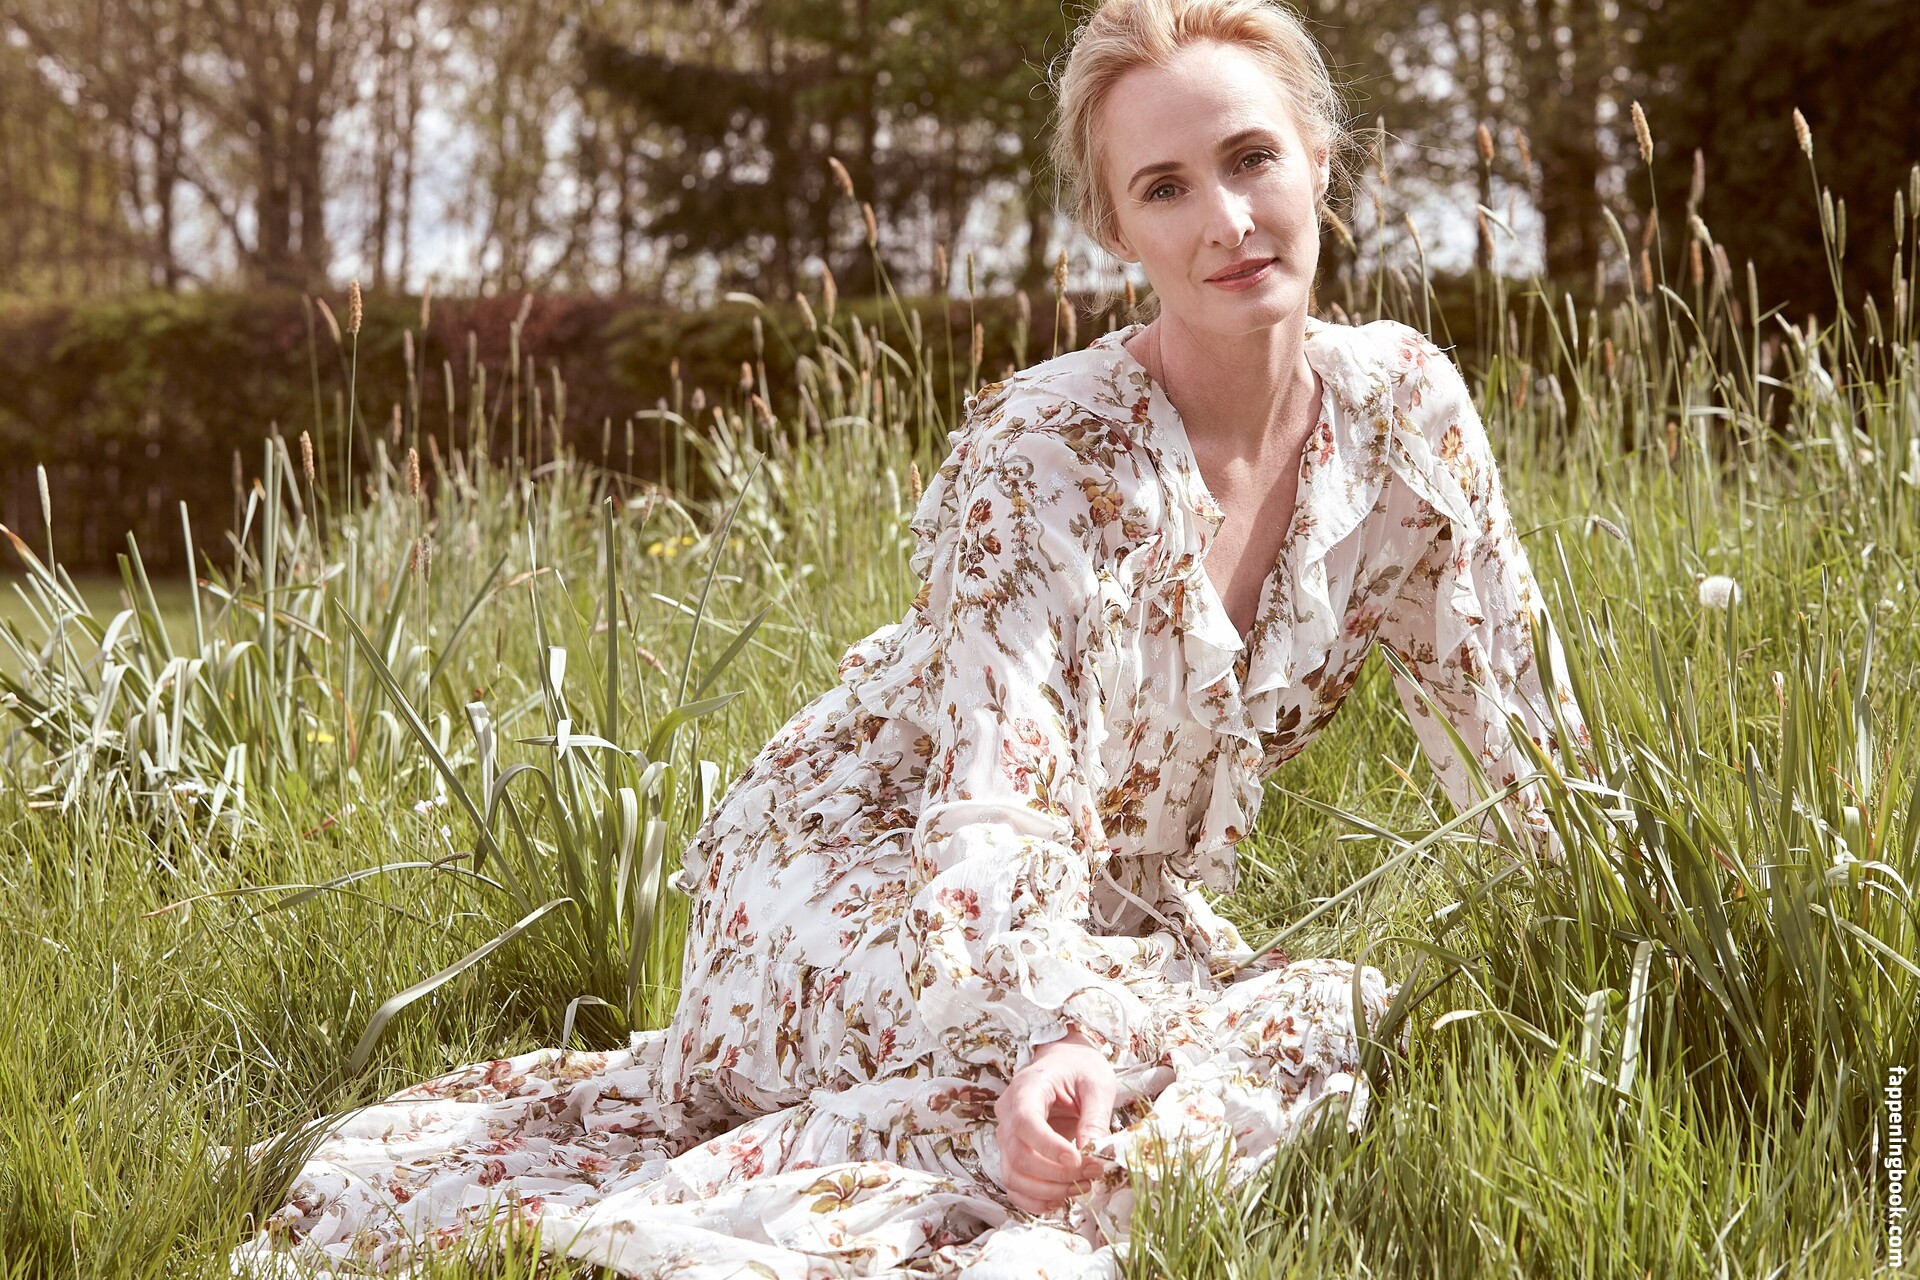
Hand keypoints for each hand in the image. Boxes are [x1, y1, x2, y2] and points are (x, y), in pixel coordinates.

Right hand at [994, 1029, 1114, 1214]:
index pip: (1025, 1122)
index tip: (1078, 1160)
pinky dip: (1035, 1200)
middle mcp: (1008, 1113)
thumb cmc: (1080, 1068)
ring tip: (1083, 1186)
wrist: (1064, 1062)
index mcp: (1027, 1087)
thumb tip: (1093, 1154)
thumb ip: (1095, 1118)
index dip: (1049, 1147)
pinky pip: (1014, 1186)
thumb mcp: (1096, 1085)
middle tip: (1093, 1173)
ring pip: (1014, 1176)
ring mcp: (1007, 1135)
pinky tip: (1061, 1199)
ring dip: (1048, 1191)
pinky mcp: (1013, 1154)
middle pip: (1019, 1156)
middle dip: (1057, 1175)